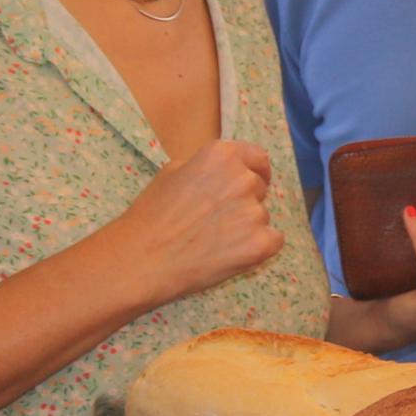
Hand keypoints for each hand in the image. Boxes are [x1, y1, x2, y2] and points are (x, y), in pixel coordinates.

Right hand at [106, 139, 284, 307]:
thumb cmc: (150, 216)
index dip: (255, 171)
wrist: (142, 259)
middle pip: (259, 188)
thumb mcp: (172, 173)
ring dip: (246, 227)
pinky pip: (273, 241)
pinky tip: (230, 254)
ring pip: (262, 217)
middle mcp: (242, 178)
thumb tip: (223, 173)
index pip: (257, 157)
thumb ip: (206, 168)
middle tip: (215, 221)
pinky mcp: (260, 243)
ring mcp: (254, 211)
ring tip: (212, 241)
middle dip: (244, 201)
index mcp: (221, 155)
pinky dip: (257, 248)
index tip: (251, 183)